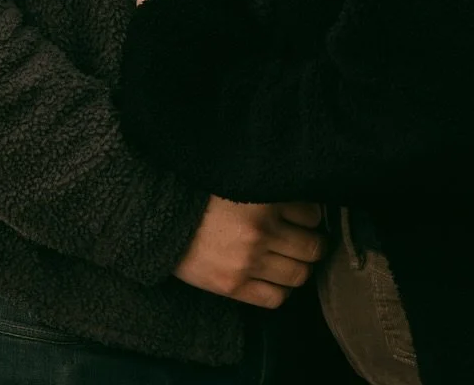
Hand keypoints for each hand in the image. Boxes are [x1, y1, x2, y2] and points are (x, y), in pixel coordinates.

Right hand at [174, 195, 326, 308]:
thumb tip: (296, 195)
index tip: (304, 216)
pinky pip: (275, 298)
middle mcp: (261, 231)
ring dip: (301, 267)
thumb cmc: (197, 191)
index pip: (312, 213)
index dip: (311, 215)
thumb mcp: (234, 176)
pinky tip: (276, 278)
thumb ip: (266, 182)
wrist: (159, 216)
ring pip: (299, 274)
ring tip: (293, 259)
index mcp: (263, 198)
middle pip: (312, 247)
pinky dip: (283, 290)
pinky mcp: (234, 286)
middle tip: (307, 239)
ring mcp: (249, 262)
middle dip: (315, 243)